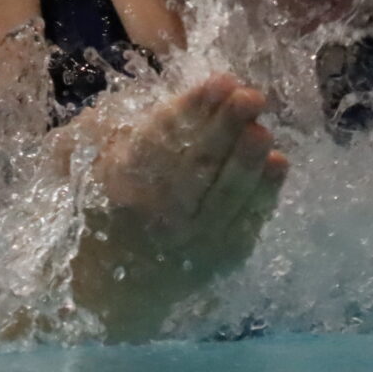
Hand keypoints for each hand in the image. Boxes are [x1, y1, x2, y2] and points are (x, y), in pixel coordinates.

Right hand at [70, 73, 286, 339]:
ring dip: (248, 158)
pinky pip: (247, 220)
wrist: (115, 290)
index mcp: (123, 185)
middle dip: (225, 128)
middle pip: (197, 165)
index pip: (162, 140)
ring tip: (263, 127)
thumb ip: (112, 133)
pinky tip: (278, 162)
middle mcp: (159, 214)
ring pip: (226, 193)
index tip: (219, 81)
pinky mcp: (223, 256)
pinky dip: (265, 192)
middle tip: (250, 96)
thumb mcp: (94, 166)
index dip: (193, 109)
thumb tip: (146, 106)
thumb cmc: (105, 211)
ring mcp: (195, 239)